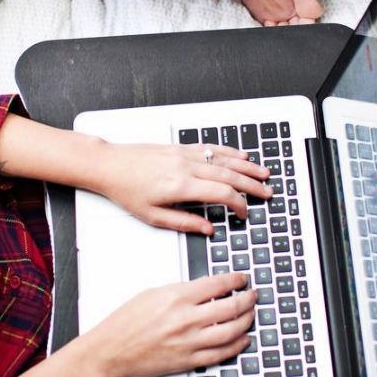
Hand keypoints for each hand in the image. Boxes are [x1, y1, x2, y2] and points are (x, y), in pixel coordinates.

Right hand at [86, 272, 254, 376]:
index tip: (242, 279)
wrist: (110, 352)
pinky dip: (237, 345)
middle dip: (248, 299)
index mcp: (176, 297)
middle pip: (230, 307)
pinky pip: (221, 354)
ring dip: (247, 321)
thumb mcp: (152, 293)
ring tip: (252, 314)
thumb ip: (181, 291)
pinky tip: (243, 339)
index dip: (236, 280)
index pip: (218, 284)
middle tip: (253, 295)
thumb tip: (206, 289)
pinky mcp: (188, 361)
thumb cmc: (125, 323)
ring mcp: (189, 342)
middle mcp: (186, 319)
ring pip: (231, 331)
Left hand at [91, 141, 271, 232]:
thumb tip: (208, 229)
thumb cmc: (126, 190)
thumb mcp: (152, 216)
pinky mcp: (180, 147)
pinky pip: (211, 148)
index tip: (244, 213)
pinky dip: (229, 152)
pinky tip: (241, 155)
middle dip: (252, 185)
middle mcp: (186, 167)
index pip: (221, 194)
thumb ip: (184, 223)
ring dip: (247, 167)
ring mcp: (184, 154)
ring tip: (264, 173)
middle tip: (267, 192)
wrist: (109, 164)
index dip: (238, 204)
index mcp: (180, 187)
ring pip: (224, 159)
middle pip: (229, 175)